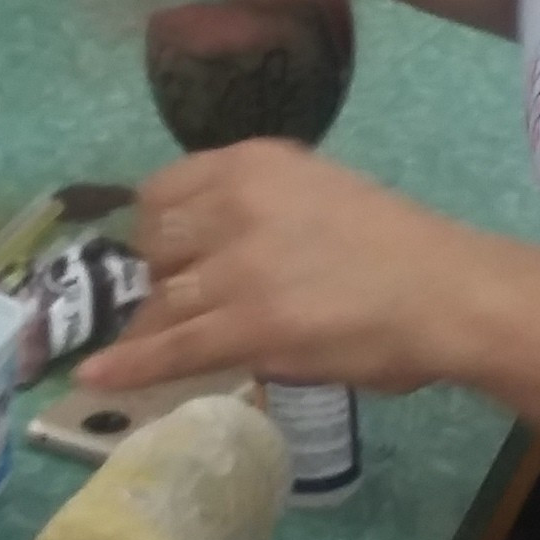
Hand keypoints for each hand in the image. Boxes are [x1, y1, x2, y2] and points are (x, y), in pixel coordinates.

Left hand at [83, 141, 489, 396]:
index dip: (160, 228)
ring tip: (151, 343)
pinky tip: (93, 376)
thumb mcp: (319, 192)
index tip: (169, 252)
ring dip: (156, 323)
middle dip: (160, 275)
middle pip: (155, 244)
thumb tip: (214, 244)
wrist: (445, 292)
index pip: (165, 189)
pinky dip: (129, 365)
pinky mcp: (245, 326)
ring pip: (162, 299)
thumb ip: (261, 206)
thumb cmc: (398, 248)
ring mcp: (238, 267)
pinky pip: (170, 348)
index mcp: (254, 163)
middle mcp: (235, 203)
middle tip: (184, 300)